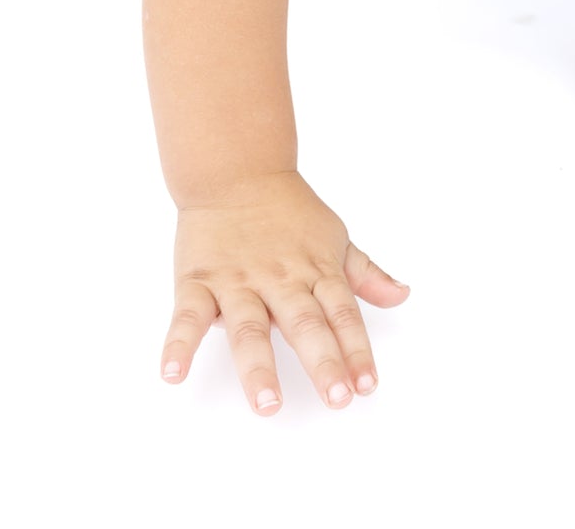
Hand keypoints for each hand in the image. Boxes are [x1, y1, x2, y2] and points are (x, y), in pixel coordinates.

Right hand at [160, 171, 410, 414]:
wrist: (236, 171)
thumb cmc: (289, 212)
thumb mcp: (334, 238)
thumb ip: (364, 273)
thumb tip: (401, 295)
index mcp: (314, 270)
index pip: (342, 313)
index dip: (356, 349)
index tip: (367, 385)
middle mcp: (279, 279)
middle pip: (304, 323)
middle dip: (322, 362)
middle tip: (337, 398)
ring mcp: (237, 282)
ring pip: (249, 327)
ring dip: (258, 367)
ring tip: (268, 404)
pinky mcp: (197, 281)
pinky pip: (187, 315)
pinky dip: (178, 344)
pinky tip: (173, 373)